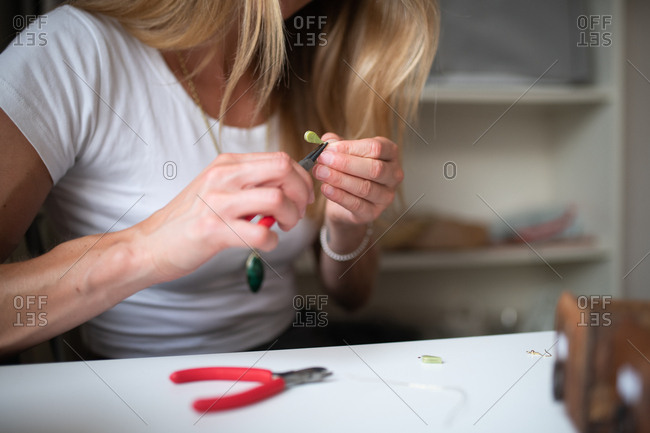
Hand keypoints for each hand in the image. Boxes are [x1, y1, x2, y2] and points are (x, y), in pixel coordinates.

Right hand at [135, 152, 313, 281]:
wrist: (151, 244)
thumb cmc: (189, 219)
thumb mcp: (217, 187)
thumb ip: (248, 183)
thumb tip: (286, 186)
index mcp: (226, 164)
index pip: (279, 158)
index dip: (301, 178)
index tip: (302, 196)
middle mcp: (223, 178)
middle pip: (283, 170)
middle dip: (301, 193)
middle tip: (297, 212)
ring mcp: (218, 203)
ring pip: (277, 199)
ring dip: (291, 218)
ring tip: (282, 228)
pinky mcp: (214, 231)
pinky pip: (260, 234)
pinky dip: (271, 242)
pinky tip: (264, 244)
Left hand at [313, 133, 403, 226]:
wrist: (346, 199)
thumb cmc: (350, 170)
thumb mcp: (344, 152)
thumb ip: (336, 144)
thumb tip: (326, 141)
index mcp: (390, 153)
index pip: (375, 148)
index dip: (351, 148)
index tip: (329, 148)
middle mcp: (393, 174)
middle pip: (374, 168)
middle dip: (345, 164)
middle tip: (323, 160)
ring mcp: (386, 196)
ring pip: (365, 187)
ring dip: (339, 179)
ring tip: (320, 172)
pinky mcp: (373, 212)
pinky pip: (357, 205)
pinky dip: (339, 196)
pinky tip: (326, 188)